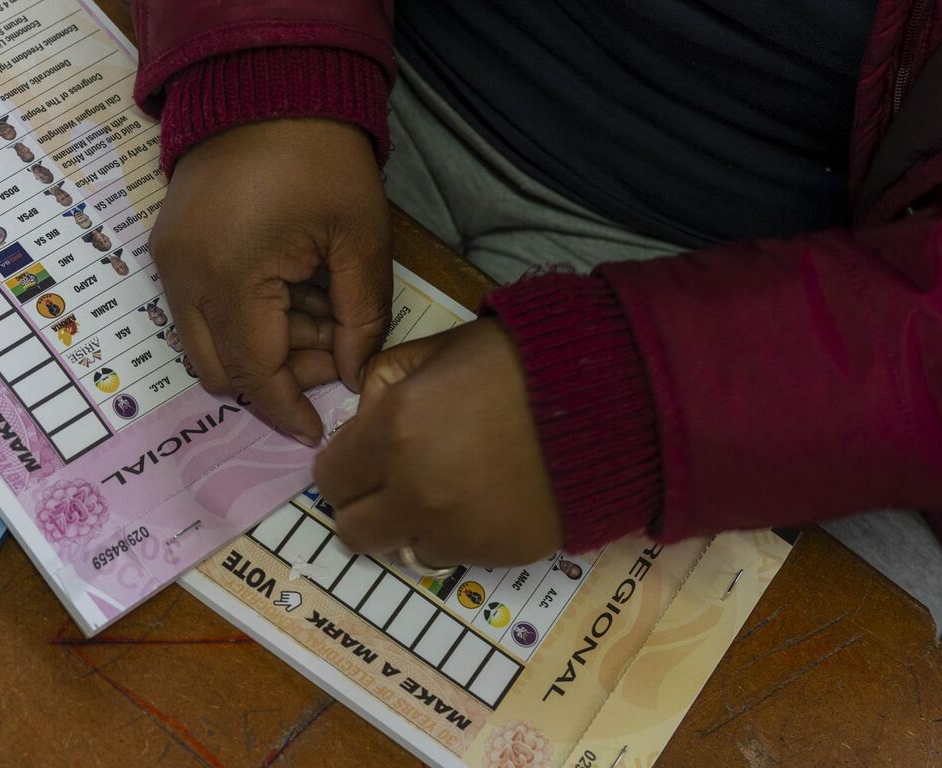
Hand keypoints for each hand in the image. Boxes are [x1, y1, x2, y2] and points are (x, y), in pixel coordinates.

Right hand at [152, 119, 389, 444]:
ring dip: (257, 348)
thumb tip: (356, 376)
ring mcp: (169, 263)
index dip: (287, 407)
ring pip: (203, 344)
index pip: (255, 373)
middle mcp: (184, 279)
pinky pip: (195, 309)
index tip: (317, 429)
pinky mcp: (168, 247)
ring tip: (316, 311)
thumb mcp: (360, 239)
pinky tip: (288, 290)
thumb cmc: (320, 158)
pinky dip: (239, 318)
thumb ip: (362, 317)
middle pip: (220, 370)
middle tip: (331, 355)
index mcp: (231, 279)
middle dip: (275, 378)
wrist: (267, 87)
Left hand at [314, 319, 563, 566]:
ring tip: (445, 492)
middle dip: (363, 505)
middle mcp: (414, 492)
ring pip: (401, 549)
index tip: (361, 458)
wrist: (612, 398)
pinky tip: (483, 501)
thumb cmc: (521, 360)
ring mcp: (456, 531)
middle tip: (390, 484)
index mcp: (392, 432)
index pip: (329, 478)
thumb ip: (384, 382)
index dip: (343, 467)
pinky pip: (453, 558)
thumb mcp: (438, 349)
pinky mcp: (497, 554)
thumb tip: (362, 421)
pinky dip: (456, 537)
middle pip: (352, 530)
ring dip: (410, 526)